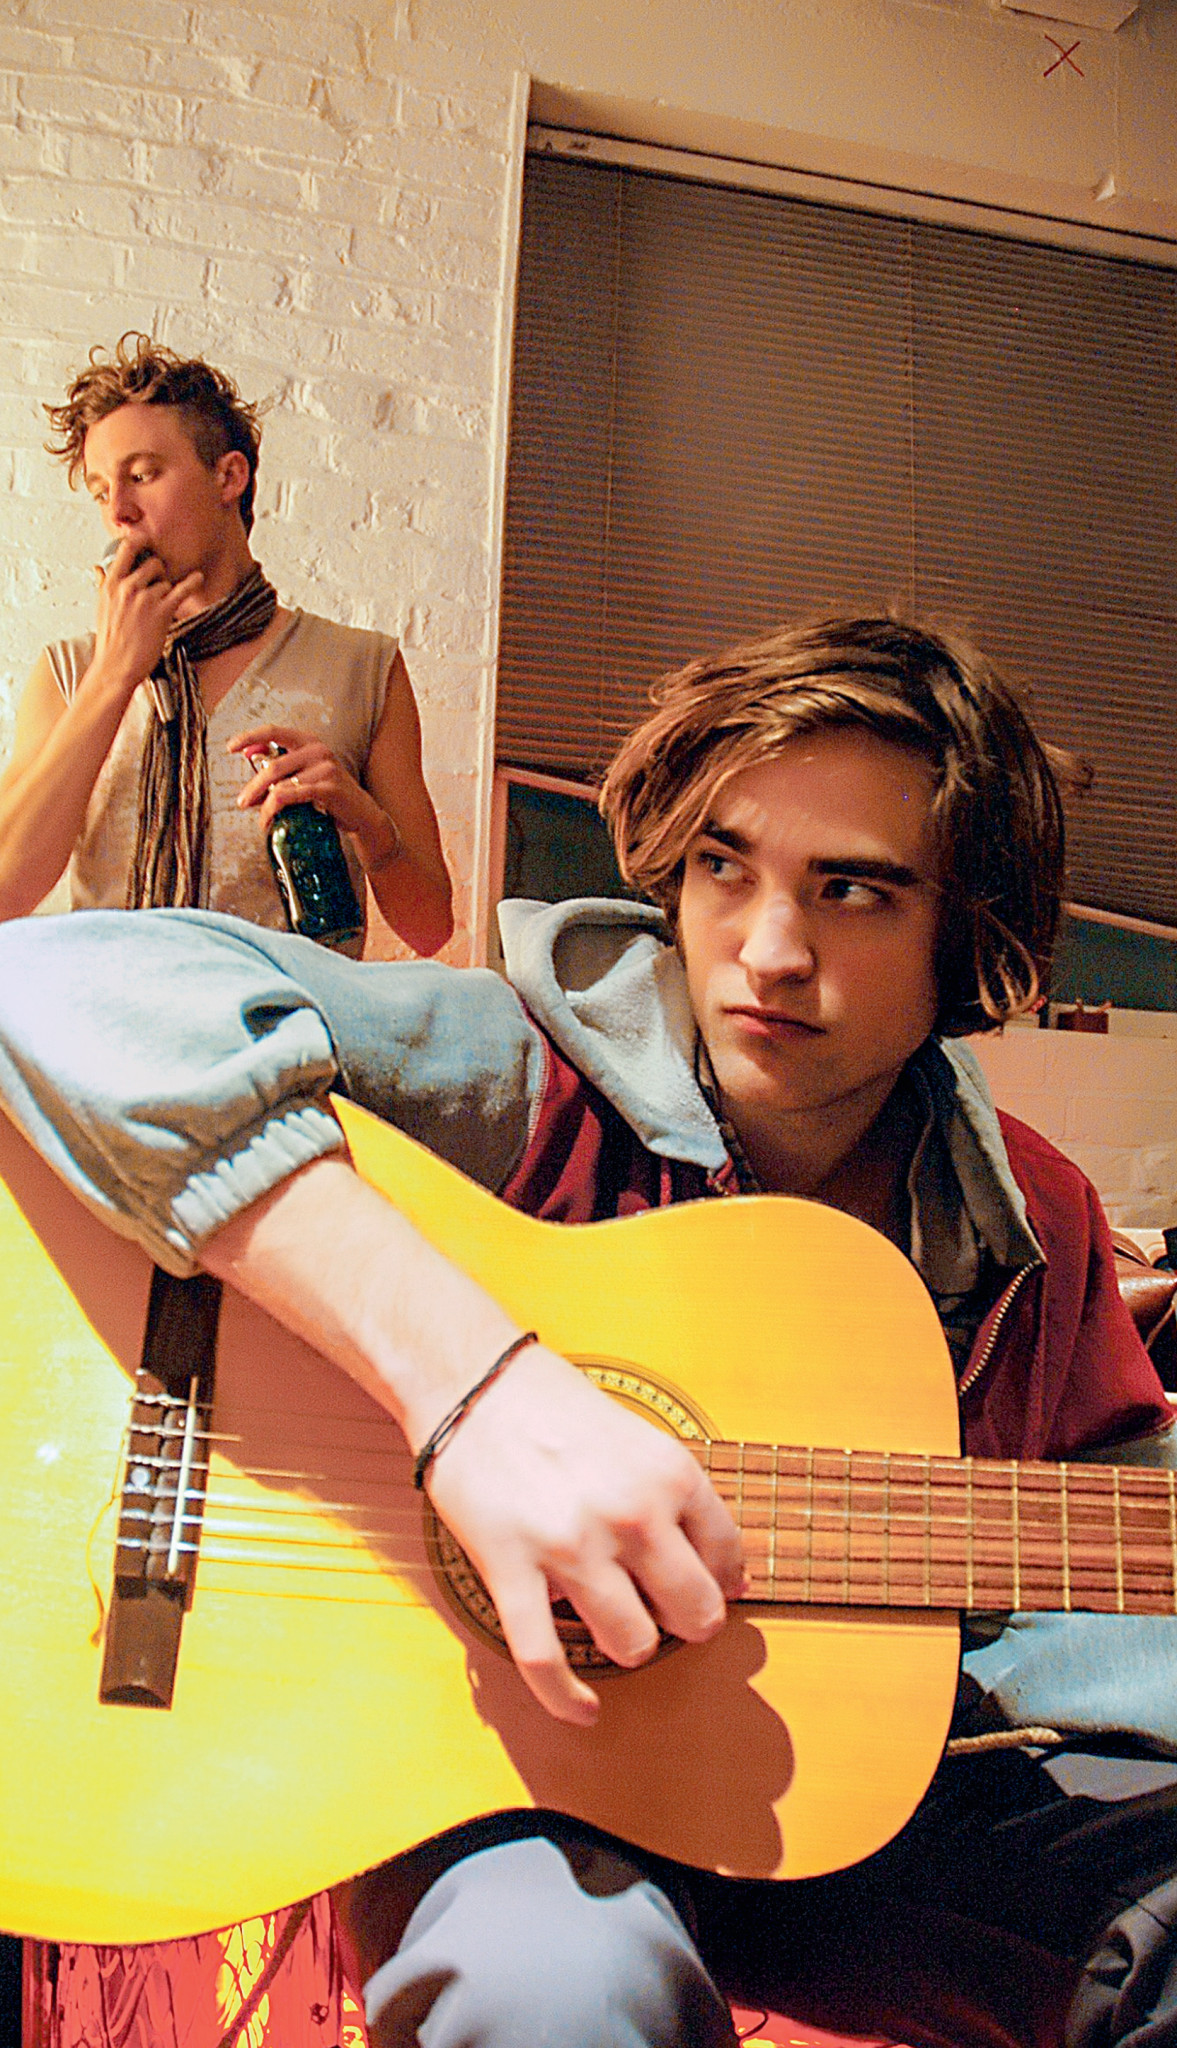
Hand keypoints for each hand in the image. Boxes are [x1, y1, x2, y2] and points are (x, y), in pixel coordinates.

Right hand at [93, 539, 202, 688]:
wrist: (116, 666)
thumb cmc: (109, 639)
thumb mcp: (101, 607)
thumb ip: (102, 585)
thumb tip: (97, 568)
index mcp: (111, 584)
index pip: (127, 549)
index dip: (139, 541)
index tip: (146, 541)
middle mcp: (128, 587)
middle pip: (153, 564)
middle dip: (160, 573)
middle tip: (159, 585)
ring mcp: (145, 598)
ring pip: (166, 582)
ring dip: (167, 592)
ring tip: (160, 608)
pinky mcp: (161, 611)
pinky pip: (181, 591)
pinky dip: (192, 583)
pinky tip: (198, 577)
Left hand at [229, 724, 399, 868]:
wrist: (362, 815)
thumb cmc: (330, 796)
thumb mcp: (305, 776)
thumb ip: (281, 766)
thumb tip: (249, 756)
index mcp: (309, 741)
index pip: (273, 731)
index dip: (249, 737)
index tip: (230, 747)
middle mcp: (318, 749)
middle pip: (272, 766)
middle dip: (252, 787)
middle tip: (242, 802)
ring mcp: (325, 767)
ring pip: (279, 784)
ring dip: (263, 805)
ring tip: (260, 819)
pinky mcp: (329, 787)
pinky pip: (291, 796)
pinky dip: (274, 809)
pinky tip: (270, 820)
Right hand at [421, 1342, 744, 1725]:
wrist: (472, 1382)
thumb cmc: (553, 1406)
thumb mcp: (642, 1440)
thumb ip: (681, 1502)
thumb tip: (731, 1574)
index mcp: (670, 1476)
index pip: (729, 1560)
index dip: (721, 1585)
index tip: (707, 1592)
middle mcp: (632, 1514)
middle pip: (695, 1616)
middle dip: (685, 1624)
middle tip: (664, 1613)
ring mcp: (573, 1547)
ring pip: (633, 1645)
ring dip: (628, 1645)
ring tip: (614, 1626)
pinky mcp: (513, 1571)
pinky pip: (546, 1662)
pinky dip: (567, 1700)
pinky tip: (583, 1710)